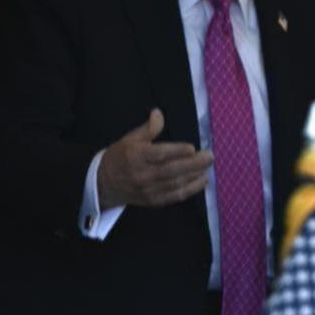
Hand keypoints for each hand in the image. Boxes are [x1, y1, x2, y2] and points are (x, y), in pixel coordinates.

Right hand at [97, 109, 212, 208]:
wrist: (105, 184)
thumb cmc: (121, 157)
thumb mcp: (131, 138)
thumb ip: (148, 128)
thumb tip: (159, 113)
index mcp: (136, 156)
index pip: (159, 155)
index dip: (177, 152)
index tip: (192, 148)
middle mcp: (143, 174)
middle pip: (172, 170)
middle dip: (193, 164)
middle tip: (209, 156)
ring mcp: (149, 189)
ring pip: (176, 184)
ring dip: (195, 176)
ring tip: (208, 167)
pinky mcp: (154, 201)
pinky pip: (175, 196)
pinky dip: (191, 189)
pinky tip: (202, 181)